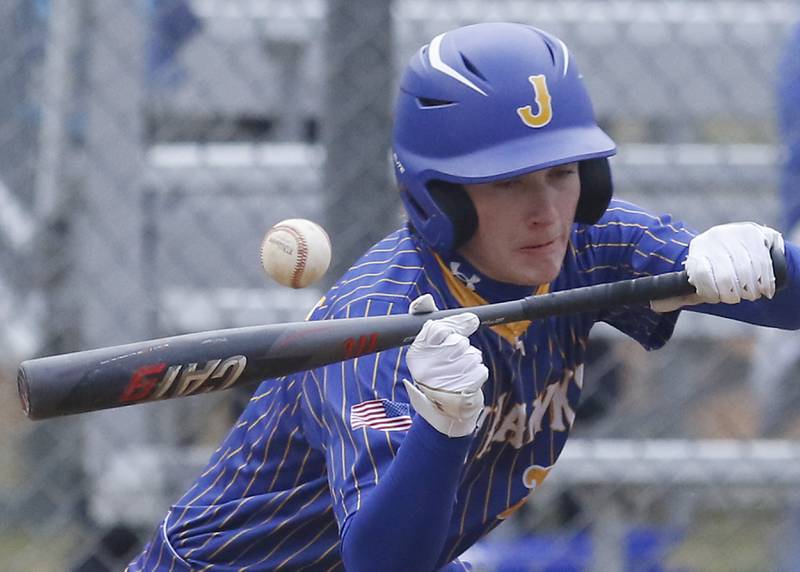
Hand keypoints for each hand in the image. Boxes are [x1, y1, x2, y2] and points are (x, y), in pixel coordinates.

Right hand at [403, 295, 487, 436]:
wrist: (444, 412)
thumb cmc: (437, 373)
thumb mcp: (428, 347)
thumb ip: (432, 321)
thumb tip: (432, 301)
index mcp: (416, 354)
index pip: (438, 328)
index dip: (453, 327)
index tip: (460, 329)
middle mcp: (426, 368)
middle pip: (458, 341)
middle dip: (462, 347)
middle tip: (453, 360)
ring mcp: (444, 380)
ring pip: (471, 354)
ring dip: (471, 361)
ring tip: (459, 373)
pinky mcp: (462, 390)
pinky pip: (480, 368)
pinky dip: (478, 373)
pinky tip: (467, 382)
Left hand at [652, 222, 783, 312]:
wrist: (739, 245)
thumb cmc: (715, 270)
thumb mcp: (695, 282)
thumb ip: (677, 295)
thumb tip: (654, 306)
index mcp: (696, 250)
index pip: (700, 275)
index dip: (711, 293)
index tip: (717, 299)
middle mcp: (714, 237)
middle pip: (725, 275)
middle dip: (732, 294)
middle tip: (736, 298)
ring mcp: (735, 233)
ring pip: (746, 270)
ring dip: (750, 290)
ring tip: (749, 294)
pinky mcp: (755, 233)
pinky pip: (762, 262)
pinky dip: (764, 281)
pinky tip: (763, 288)